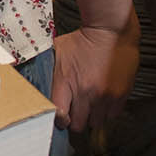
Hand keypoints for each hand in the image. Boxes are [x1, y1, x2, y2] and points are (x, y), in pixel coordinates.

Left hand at [49, 16, 139, 131]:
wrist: (110, 30)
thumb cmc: (83, 39)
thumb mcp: (57, 51)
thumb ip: (48, 68)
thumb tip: (34, 77)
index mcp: (65, 82)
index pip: (58, 115)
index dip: (59, 120)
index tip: (61, 118)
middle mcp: (85, 92)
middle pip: (78, 125)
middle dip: (76, 120)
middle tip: (77, 112)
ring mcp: (104, 95)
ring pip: (96, 122)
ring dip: (92, 116)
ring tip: (91, 105)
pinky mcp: (120, 95)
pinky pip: (112, 115)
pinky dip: (107, 112)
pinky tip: (103, 101)